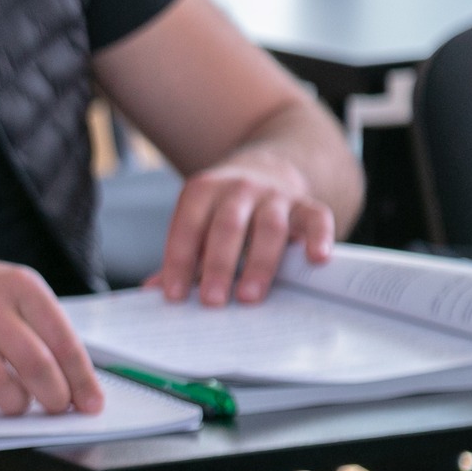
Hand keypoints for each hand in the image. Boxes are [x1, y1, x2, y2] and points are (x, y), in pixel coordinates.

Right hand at [0, 245, 102, 415]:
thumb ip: (45, 333)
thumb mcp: (14, 295)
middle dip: (53, 397)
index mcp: (19, 285)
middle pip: (34, 364)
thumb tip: (78, 388)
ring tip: (15, 401)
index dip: (80, 379)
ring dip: (13, 403)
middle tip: (55, 408)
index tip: (91, 404)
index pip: (62, 340)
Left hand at [148, 159, 336, 306]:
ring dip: (259, 264)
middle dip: (217, 265)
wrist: (267, 168)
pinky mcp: (305, 204)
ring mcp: (274, 195)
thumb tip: (153, 290)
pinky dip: (318, 237)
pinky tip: (316, 259)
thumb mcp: (198, 222)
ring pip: (268, 227)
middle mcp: (238, 189)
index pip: (186, 227)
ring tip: (249, 296)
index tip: (174, 295)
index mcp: (202, 191)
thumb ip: (181, 255)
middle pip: (226, 227)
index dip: (178, 261)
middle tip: (212, 301)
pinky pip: (316, 217)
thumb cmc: (225, 209)